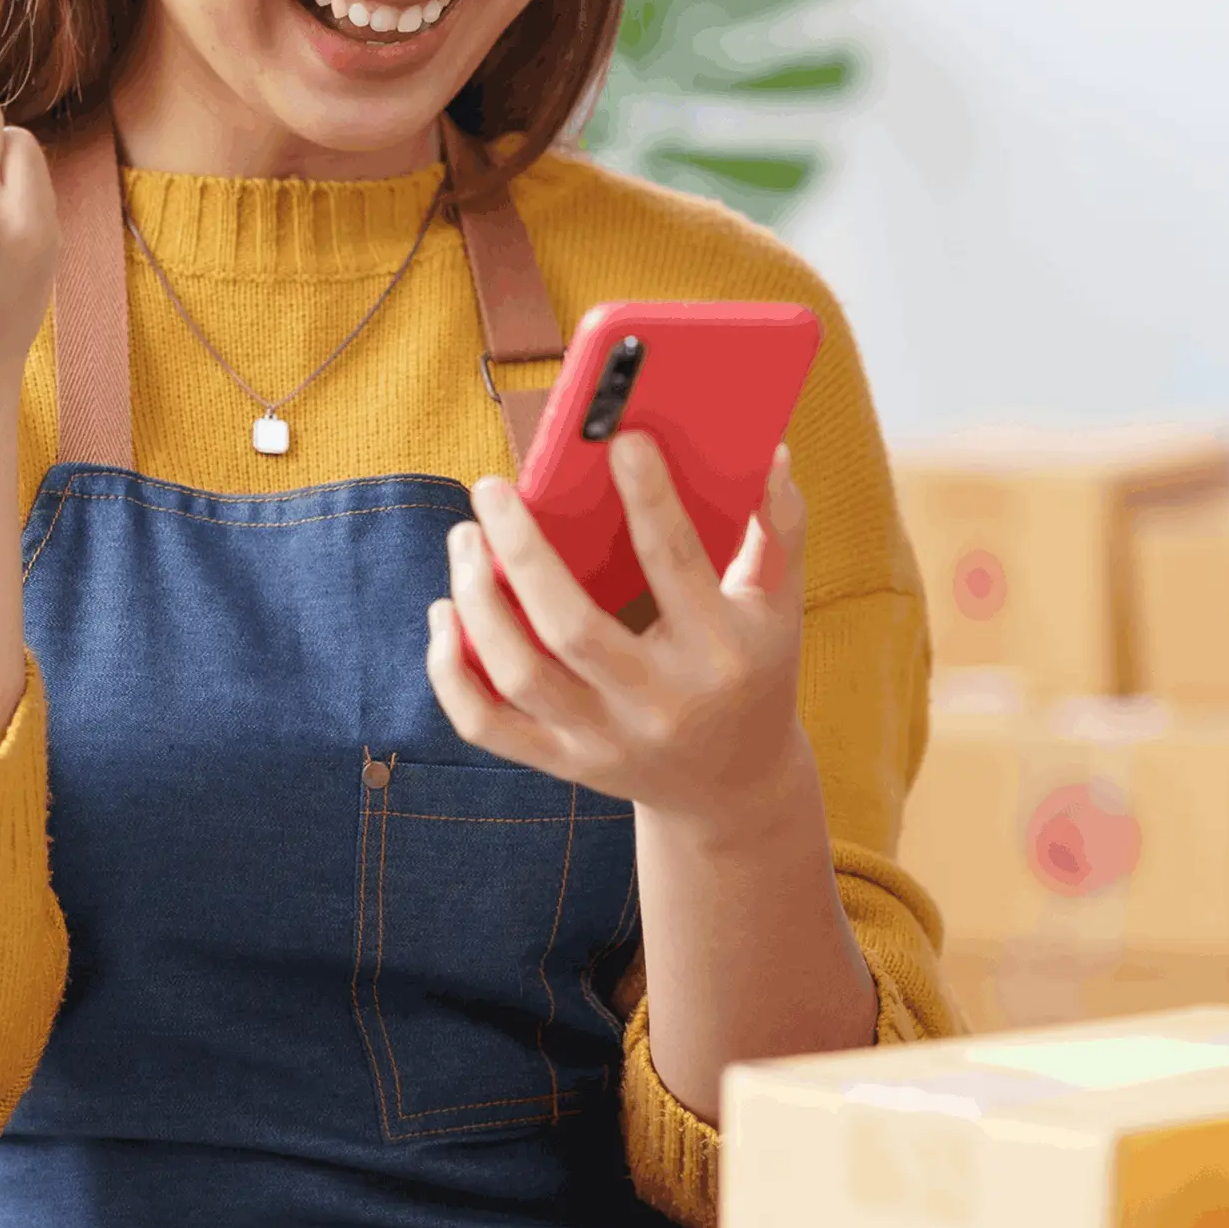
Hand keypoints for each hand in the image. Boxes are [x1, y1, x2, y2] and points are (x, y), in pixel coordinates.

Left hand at [425, 436, 818, 831]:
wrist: (736, 788)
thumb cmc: (755, 673)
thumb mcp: (781, 605)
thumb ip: (781, 527)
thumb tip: (771, 453)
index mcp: (720, 652)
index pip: (676, 564)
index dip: (648, 497)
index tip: (618, 439)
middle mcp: (659, 702)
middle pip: (570, 626)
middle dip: (520, 550)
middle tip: (490, 488)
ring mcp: (605, 740)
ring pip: (518, 673)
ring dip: (476, 600)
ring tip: (464, 538)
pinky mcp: (564, 763)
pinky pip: (485, 724)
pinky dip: (450, 670)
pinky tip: (447, 612)